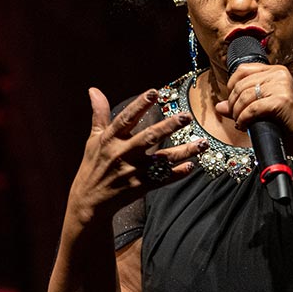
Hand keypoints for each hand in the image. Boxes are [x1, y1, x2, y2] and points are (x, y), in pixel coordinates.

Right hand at [67, 87, 205, 223]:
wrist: (89, 202)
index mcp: (110, 139)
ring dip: (184, 151)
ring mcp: (133, 171)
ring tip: (203, 143)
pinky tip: (191, 166)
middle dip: (168, 127)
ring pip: (162, 159)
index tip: (154, 92)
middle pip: (149, 137)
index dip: (139, 105)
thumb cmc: (93, 166)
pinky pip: (163, 179)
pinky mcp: (140, 186)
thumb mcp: (93, 139)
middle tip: (186, 116)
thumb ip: (99, 114)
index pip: (126, 118)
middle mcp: (122, 153)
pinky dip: (177, 173)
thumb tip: (94, 90)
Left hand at [214, 63, 292, 153]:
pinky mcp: (282, 100)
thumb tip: (219, 106)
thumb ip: (241, 105)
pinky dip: (244, 118)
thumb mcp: (261, 109)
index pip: (244, 69)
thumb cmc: (285, 125)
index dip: (232, 85)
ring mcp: (282, 86)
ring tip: (240, 122)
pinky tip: (244, 125)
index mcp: (277, 71)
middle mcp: (280, 74)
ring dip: (237, 112)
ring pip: (245, 96)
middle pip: (242, 83)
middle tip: (236, 117)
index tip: (232, 101)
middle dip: (233, 103)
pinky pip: (252, 108)